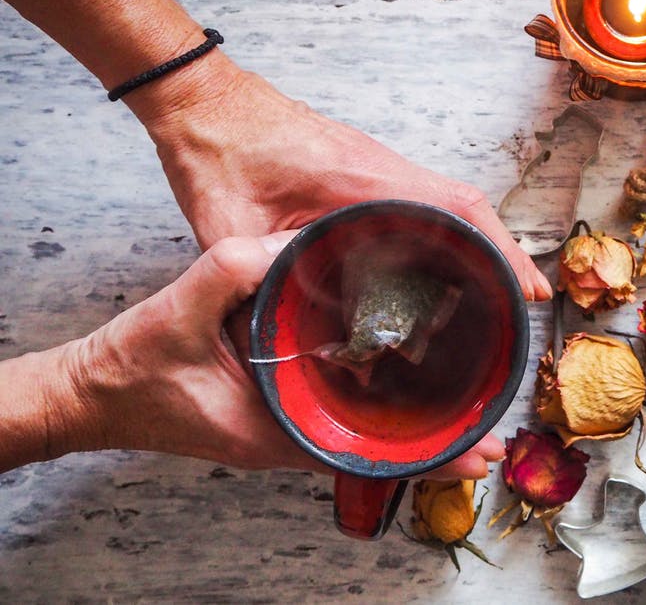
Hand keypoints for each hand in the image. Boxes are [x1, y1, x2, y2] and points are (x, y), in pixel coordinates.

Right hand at [48, 231, 502, 476]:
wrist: (92, 392)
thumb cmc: (130, 371)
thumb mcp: (174, 316)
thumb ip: (223, 279)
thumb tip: (278, 247)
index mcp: (273, 430)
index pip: (366, 450)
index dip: (426, 455)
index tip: (481, 453)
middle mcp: (286, 433)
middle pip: (377, 443)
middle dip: (435, 442)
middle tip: (495, 432)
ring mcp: (282, 422)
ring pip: (360, 427)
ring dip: (409, 418)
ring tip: (466, 403)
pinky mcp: (275, 404)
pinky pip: (337, 407)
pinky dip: (372, 397)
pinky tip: (399, 373)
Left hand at [136, 58, 551, 301]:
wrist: (202, 103)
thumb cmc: (216, 152)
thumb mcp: (229, 230)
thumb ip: (259, 282)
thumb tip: (276, 340)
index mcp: (361, 179)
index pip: (454, 209)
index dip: (499, 248)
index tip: (526, 286)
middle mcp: (381, 169)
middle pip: (467, 209)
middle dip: (503, 254)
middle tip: (525, 303)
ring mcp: (378, 168)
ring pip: (450, 206)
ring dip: (480, 243)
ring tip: (498, 293)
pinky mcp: (366, 173)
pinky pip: (424, 202)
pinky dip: (450, 233)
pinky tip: (448, 267)